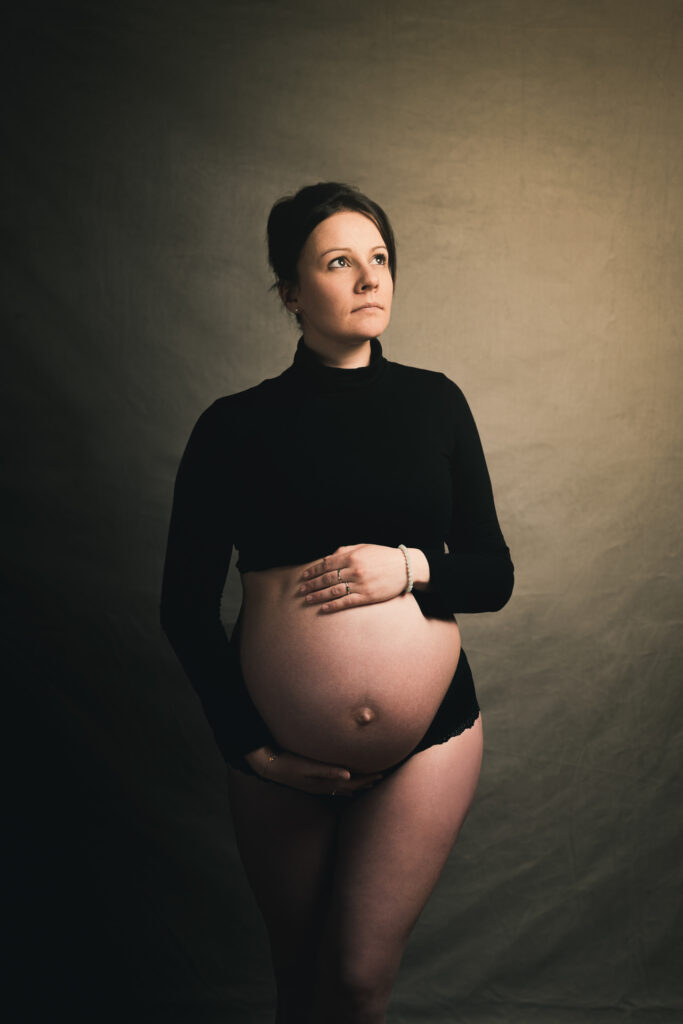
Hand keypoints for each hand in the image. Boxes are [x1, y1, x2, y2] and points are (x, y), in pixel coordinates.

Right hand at [245, 746, 383, 796]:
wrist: (271, 767)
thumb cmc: (289, 764)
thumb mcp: (308, 767)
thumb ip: (327, 771)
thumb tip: (348, 776)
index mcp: (326, 782)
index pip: (353, 782)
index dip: (368, 779)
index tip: (382, 774)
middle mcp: (325, 786)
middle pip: (352, 786)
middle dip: (367, 782)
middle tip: (382, 777)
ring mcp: (319, 786)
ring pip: (344, 788)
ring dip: (358, 785)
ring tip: (369, 783)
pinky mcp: (313, 782)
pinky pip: (335, 786)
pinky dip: (346, 785)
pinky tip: (347, 782)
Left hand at [297, 543, 408, 612]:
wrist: (405, 567)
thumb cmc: (383, 555)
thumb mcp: (364, 547)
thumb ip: (344, 550)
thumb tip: (327, 558)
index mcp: (352, 556)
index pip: (327, 564)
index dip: (313, 570)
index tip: (304, 576)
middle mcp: (354, 570)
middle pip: (327, 579)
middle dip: (312, 584)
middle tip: (301, 590)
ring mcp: (361, 584)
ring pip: (334, 591)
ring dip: (318, 596)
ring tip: (307, 600)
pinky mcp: (367, 596)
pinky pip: (347, 602)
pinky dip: (333, 605)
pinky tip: (323, 608)